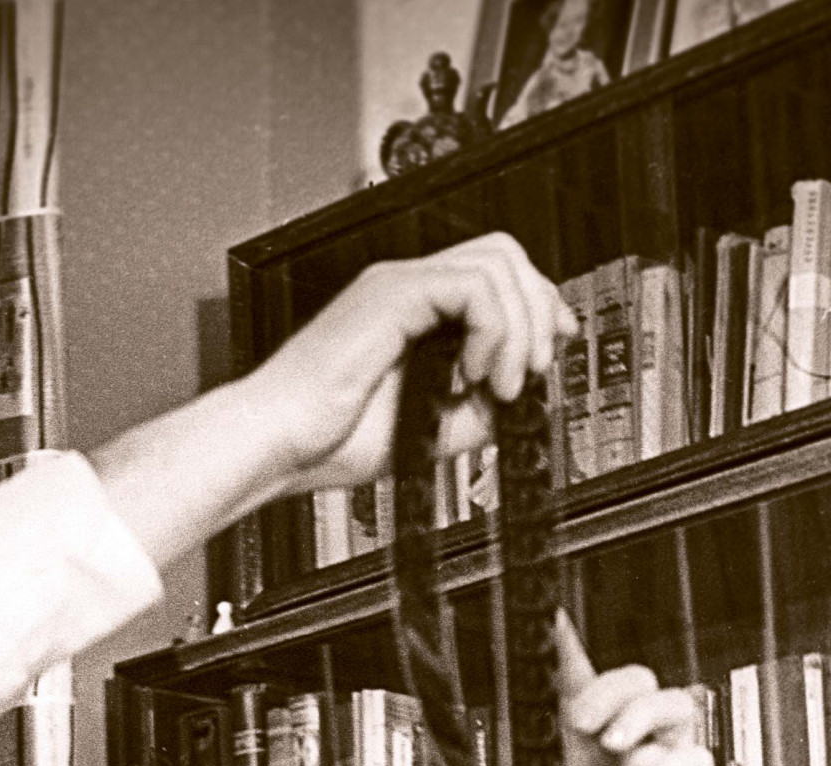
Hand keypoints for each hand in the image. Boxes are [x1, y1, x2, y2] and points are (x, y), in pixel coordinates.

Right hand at [247, 234, 576, 495]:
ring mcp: (399, 285)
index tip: (550, 355)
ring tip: (502, 384)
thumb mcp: (431, 430)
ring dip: (520, 327)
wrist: (280, 444)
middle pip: (507, 256)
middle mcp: (409, 289)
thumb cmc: (329, 439)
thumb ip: (480, 408)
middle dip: (539, 311)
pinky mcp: (392, 293)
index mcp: (414, 313)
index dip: (537, 308)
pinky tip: (475, 373)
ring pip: (500, 263)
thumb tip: (527, 395)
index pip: (496, 279)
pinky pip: (474, 286)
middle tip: (532, 374)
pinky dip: (493, 331)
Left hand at [558, 614, 718, 765]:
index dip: (567, 650)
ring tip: (615, 748)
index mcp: (588, 748)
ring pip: (674, 704)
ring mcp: (667, 765)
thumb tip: (515, 746)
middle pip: (635, 681)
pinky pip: (696, 761)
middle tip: (582, 722)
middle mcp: (630, 747)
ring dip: (642, 717)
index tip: (548, 618)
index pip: (581, 685)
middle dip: (608, 690)